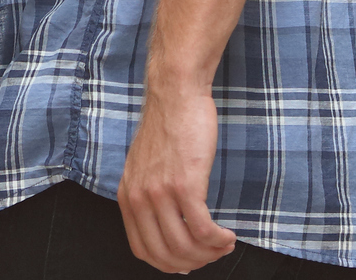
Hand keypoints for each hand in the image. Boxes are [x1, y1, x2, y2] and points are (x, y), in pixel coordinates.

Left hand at [117, 82, 235, 272]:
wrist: (175, 94)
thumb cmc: (168, 127)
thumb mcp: (145, 167)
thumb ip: (150, 199)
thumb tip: (169, 237)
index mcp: (128, 196)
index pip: (143, 251)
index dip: (169, 264)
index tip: (189, 261)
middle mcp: (140, 198)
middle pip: (165, 255)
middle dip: (193, 263)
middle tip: (212, 254)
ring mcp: (161, 193)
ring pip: (186, 247)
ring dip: (210, 254)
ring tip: (224, 244)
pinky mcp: (185, 184)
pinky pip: (203, 230)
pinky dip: (218, 240)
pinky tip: (227, 236)